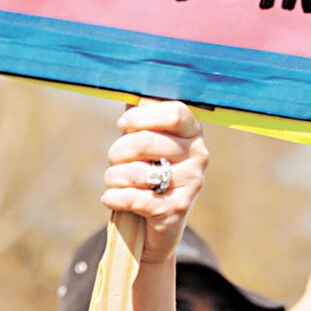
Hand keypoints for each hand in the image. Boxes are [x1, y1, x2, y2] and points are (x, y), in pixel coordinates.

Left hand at [102, 101, 207, 262]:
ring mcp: (191, 184)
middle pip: (145, 141)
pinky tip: (112, 198)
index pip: (174, 112)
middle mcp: (199, 156)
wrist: (157, 227)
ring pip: (135, 171)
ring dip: (113, 176)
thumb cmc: (148, 173)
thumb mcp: (148, 142)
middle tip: (115, 159)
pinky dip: (113, 197)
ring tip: (115, 181)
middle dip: (118, 151)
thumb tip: (128, 84)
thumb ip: (141, 115)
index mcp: (193, 133)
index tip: (124, 125)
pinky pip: (132, 198)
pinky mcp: (175, 210)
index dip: (142, 116)